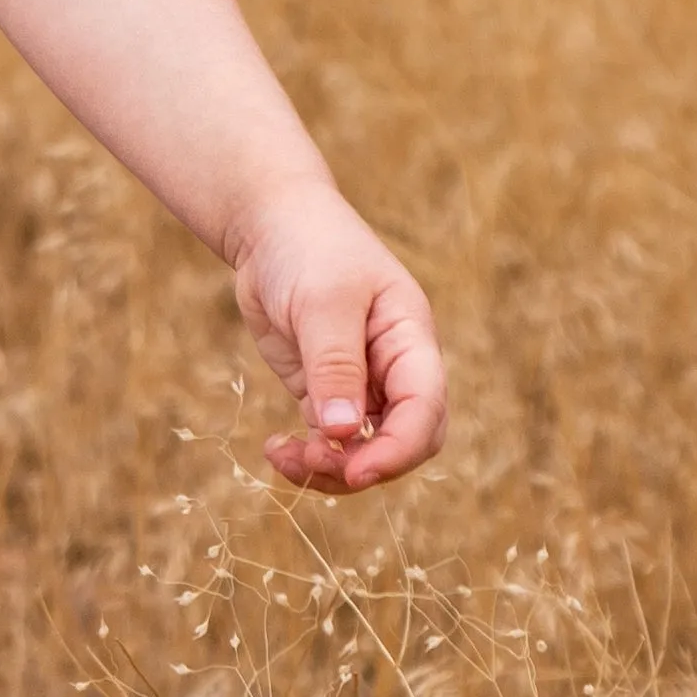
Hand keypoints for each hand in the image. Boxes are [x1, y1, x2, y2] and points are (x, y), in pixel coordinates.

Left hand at [228, 184, 446, 494]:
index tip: (358, 471)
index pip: (425, 409)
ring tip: (286, 457)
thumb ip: (334, 366)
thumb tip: (342, 432)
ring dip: (331, 467)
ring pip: (365, 449)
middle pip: (406, 439)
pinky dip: (307, 455)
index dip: (399, 449)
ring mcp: (361, 383)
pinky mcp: (324, 392)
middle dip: (367, 466)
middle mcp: (395, 369)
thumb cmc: (309, 249)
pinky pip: (329, 441)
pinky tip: (275, 449)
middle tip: (315, 463)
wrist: (271, 225)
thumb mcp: (323, 302)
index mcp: (411, 341)